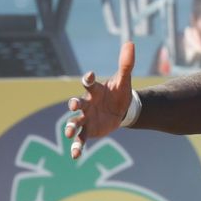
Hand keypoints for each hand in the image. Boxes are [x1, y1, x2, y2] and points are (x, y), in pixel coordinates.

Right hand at [65, 41, 135, 157]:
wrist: (122, 109)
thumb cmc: (120, 93)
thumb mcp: (124, 80)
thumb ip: (126, 64)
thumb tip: (131, 43)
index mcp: (94, 90)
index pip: (89, 82)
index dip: (89, 78)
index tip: (92, 75)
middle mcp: (86, 103)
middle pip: (77, 104)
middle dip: (74, 105)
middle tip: (74, 105)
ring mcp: (86, 117)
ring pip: (75, 122)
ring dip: (71, 127)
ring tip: (69, 133)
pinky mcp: (88, 130)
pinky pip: (81, 139)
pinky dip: (77, 147)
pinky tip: (75, 156)